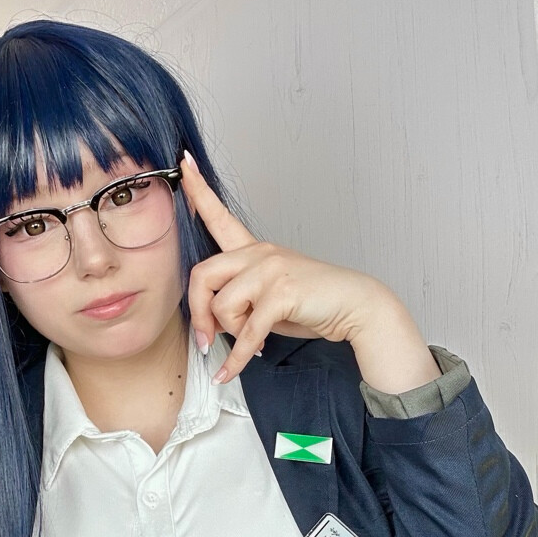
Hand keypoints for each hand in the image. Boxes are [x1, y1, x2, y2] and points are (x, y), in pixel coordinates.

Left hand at [179, 150, 403, 382]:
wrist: (355, 307)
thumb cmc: (311, 304)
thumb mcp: (267, 298)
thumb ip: (238, 301)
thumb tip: (210, 324)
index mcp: (254, 250)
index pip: (219, 216)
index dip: (199, 192)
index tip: (182, 165)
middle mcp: (259, 253)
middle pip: (202, 275)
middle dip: (198, 314)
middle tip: (205, 339)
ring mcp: (271, 270)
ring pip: (221, 306)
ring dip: (229, 334)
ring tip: (248, 343)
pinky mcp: (281, 293)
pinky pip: (246, 331)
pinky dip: (238, 357)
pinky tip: (231, 371)